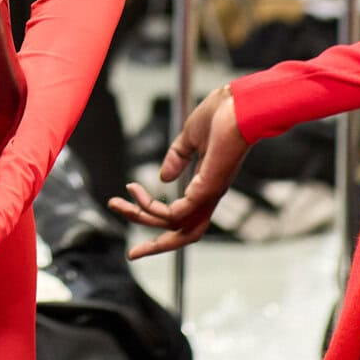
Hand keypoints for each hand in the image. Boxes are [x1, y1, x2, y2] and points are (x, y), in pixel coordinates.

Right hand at [109, 84, 249, 257]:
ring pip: (175, 226)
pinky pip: (177, 213)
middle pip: (183, 234)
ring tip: (118, 203)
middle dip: (156, 247)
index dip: (158, 221)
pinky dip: (154, 208)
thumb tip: (163, 178)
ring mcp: (209, 193)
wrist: (241, 104)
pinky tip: (137, 192)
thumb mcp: (191, 138)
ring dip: (143, 218)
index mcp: (206, 183)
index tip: (128, 205)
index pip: (185, 215)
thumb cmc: (222, 114)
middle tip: (131, 255)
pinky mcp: (207, 189)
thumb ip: (177, 157)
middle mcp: (209, 194)